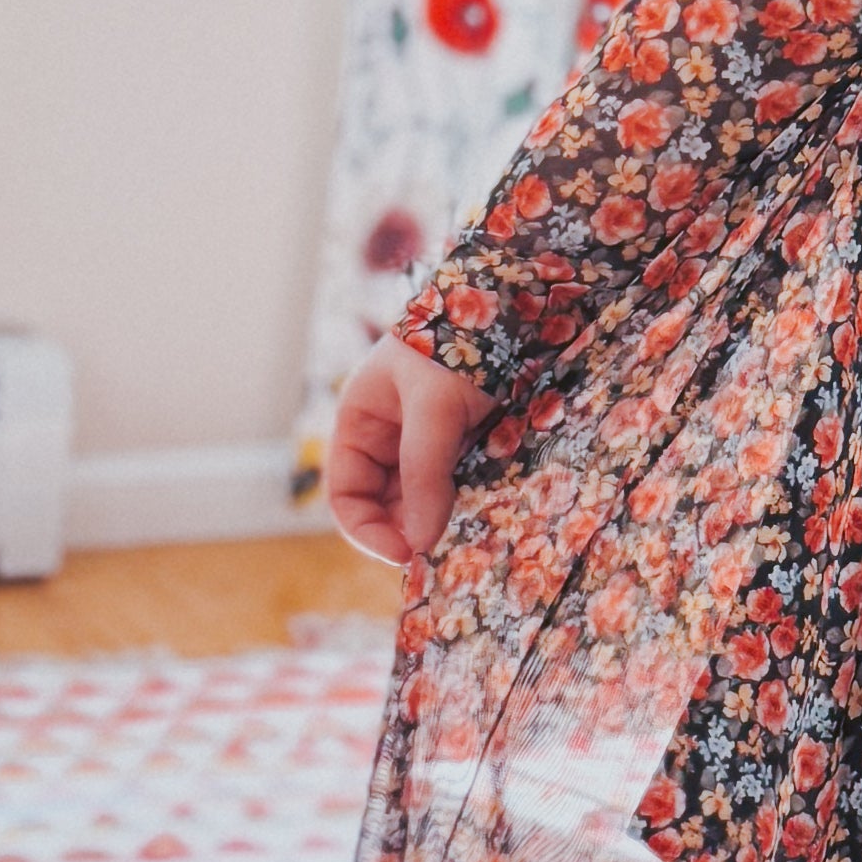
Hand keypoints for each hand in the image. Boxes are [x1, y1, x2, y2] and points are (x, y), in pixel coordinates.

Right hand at [327, 338, 490, 572]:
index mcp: (361, 424)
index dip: (366, 531)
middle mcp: (391, 440)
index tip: (403, 554)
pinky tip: (487, 518)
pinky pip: (461, 489)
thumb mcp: (433, 406)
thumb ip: (424, 471)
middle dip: (409, 533)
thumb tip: (420, 541)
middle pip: (387, 508)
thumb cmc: (457, 342)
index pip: (347, 496)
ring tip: (468, 540)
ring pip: (426, 503)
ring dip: (442, 524)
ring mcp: (431, 445)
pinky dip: (470, 507)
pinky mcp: (470, 447)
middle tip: (444, 556)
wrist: (515, 304)